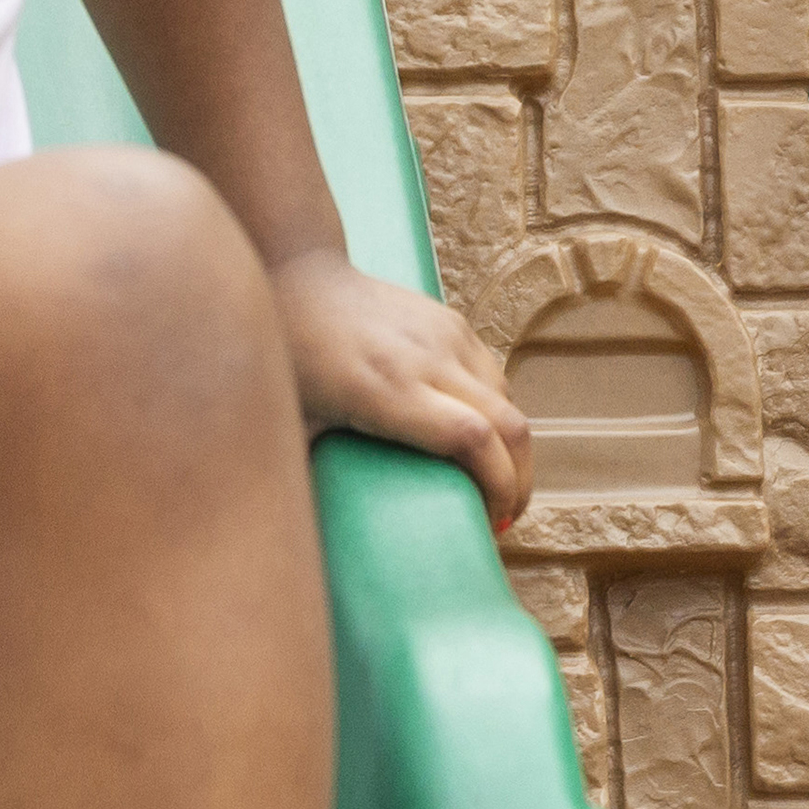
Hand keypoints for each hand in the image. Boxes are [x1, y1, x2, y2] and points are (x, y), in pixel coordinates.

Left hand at [271, 250, 530, 530]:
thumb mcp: (297, 421)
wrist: (296, 271)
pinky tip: (479, 435)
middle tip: (504, 517)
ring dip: (512, 448)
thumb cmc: (288, 355)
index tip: (490, 523)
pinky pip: (492, 375)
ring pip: (508, 400)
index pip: (473, 438)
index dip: (499, 487)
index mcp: (386, 389)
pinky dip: (497, 411)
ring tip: (493, 481)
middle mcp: (426, 359)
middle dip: (520, 482)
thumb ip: (314, 475)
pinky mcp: (450, 320)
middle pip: (509, 426)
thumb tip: (313, 537)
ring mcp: (443, 334)